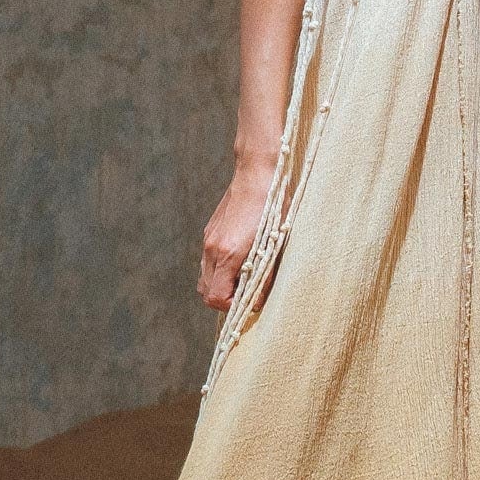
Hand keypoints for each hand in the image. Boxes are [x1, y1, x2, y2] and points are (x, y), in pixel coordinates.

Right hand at [199, 159, 276, 309]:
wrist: (258, 172)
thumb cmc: (272, 206)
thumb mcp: (274, 243)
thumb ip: (264, 274)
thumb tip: (256, 300)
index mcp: (227, 254)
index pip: (216, 297)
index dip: (232, 306)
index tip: (251, 301)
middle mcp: (212, 249)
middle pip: (206, 291)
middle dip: (226, 298)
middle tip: (249, 293)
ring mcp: (209, 240)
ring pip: (205, 277)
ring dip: (222, 285)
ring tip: (245, 278)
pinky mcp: (210, 232)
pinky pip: (208, 261)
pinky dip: (220, 270)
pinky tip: (240, 261)